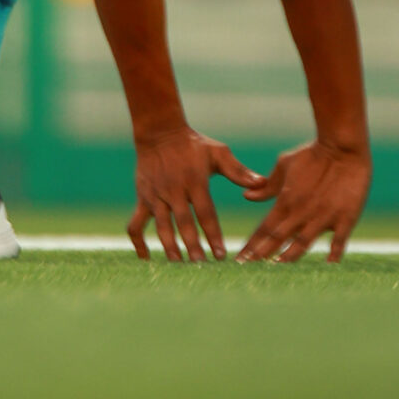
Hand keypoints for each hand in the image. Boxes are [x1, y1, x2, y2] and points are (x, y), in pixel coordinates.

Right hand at [128, 124, 257, 261]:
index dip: (213, 234)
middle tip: (201, 266)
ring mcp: (156, 195)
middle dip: (192, 246)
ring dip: (169, 246)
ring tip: (178, 265)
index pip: (206, 212)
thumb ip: (238, 171)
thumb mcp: (218, 153)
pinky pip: (136, 224)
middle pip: (183, 222)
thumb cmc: (193, 145)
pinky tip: (147, 259)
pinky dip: (139, 243)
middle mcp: (174, 189)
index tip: (221, 255)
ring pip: (161, 225)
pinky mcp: (142, 198)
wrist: (159, 131)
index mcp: (195, 180)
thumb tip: (262, 184)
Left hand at [236, 137, 371, 262]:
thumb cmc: (312, 154)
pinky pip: (339, 239)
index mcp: (286, 200)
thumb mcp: (286, 166)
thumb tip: (246, 196)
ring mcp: (323, 216)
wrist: (342, 146)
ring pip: (303, 242)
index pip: (264, 228)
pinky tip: (329, 264)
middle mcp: (301, 212)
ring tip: (277, 267)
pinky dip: (334, 252)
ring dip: (289, 256)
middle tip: (246, 269)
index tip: (240, 260)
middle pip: (277, 238)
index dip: (252, 244)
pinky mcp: (345, 217)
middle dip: (261, 254)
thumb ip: (268, 186)